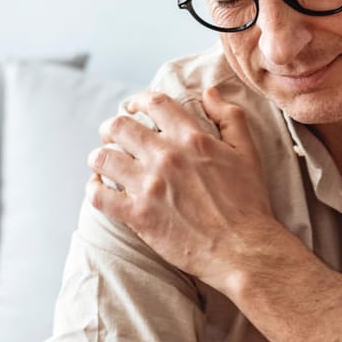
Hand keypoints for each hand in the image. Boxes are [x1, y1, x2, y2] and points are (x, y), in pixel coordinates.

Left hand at [86, 85, 281, 291]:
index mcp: (192, 138)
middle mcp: (166, 157)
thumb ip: (230, 117)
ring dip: (99, 157)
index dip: (138, 100)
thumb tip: (209, 92)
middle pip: (120, 127)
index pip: (154, 103)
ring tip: (102, 162)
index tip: (133, 107)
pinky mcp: (138, 216)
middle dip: (111, 127)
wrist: (243, 249)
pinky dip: (94, 189)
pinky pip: (99, 196)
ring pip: (103, 158)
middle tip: (111, 135)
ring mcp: (149, 187)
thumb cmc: (248, 203)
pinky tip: (98, 187)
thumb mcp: (248, 153)